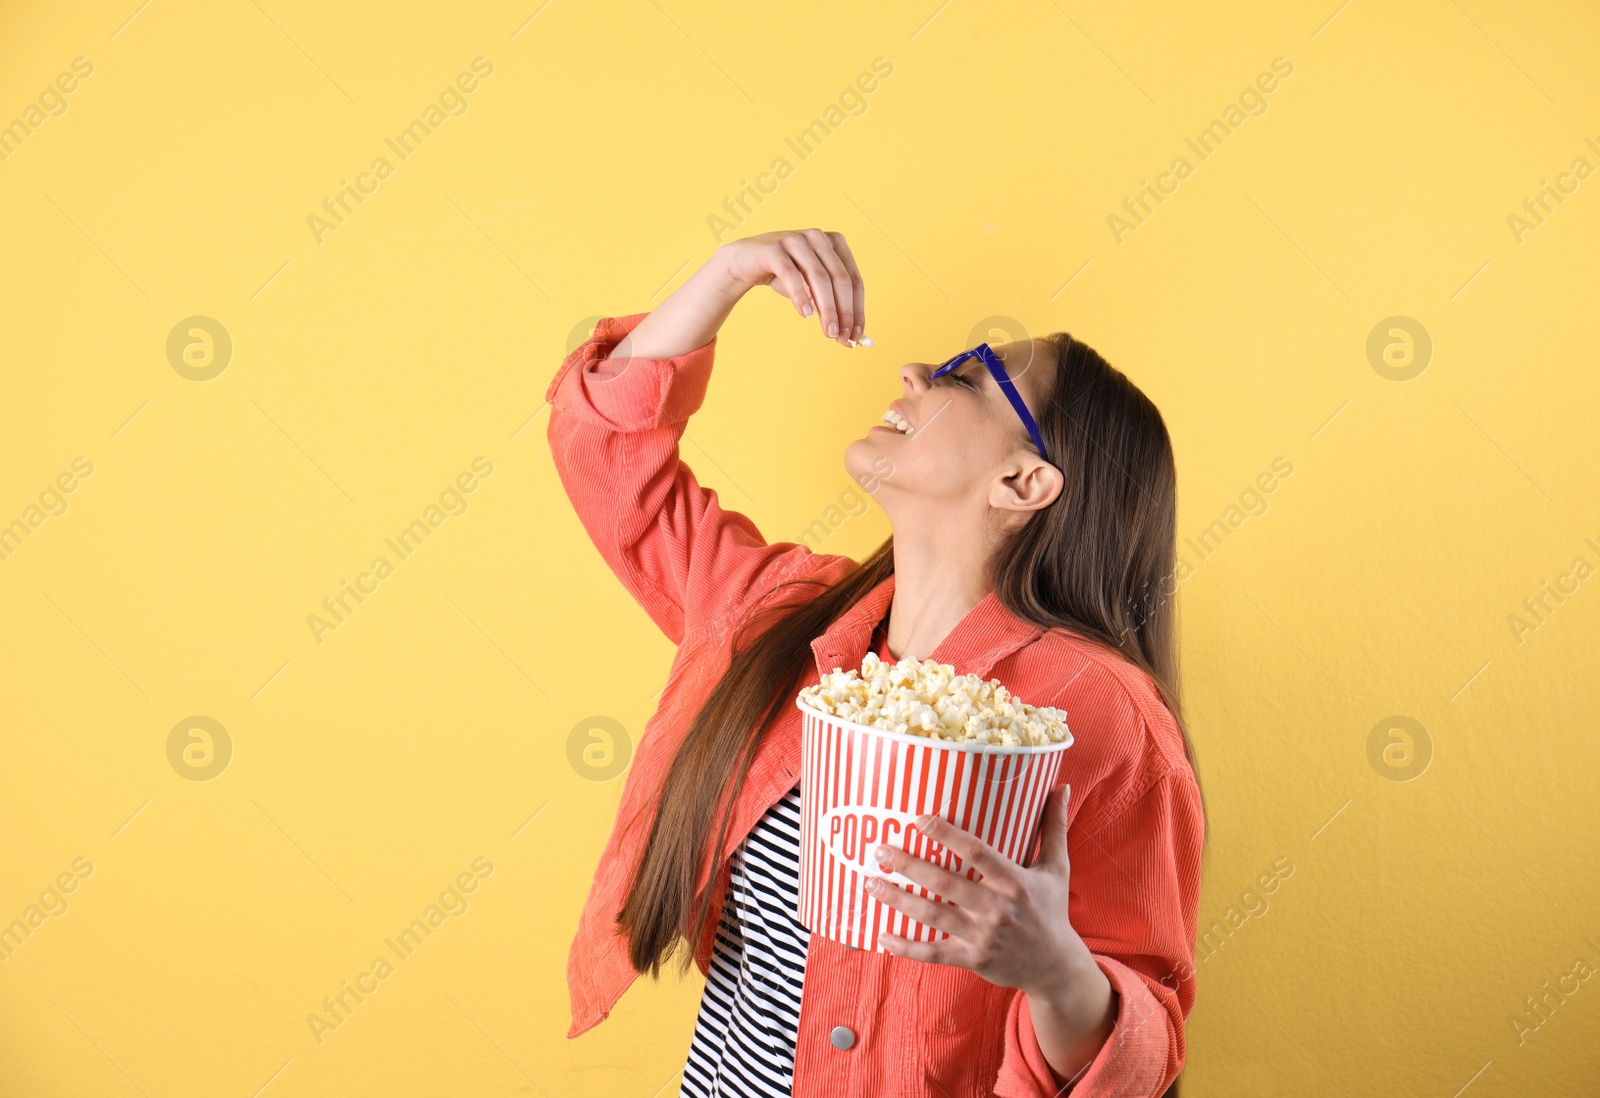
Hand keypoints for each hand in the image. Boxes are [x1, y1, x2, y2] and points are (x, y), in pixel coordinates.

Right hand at [716, 228, 865, 345]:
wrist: (745, 261)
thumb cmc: (785, 275)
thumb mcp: (811, 291)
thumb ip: (830, 308)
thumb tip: (848, 338)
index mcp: (835, 243)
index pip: (854, 280)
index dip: (857, 309)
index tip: (857, 334)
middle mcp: (818, 237)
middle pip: (840, 279)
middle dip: (844, 311)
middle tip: (842, 337)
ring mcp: (796, 240)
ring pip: (819, 277)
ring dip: (827, 308)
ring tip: (828, 332)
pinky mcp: (774, 249)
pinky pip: (791, 275)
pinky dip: (801, 297)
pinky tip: (806, 315)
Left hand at [867, 784, 1116, 1083]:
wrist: (1056, 967)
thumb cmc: (1051, 910)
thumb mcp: (1056, 869)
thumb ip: (1053, 828)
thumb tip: (1060, 786)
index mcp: (1014, 881)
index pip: (977, 853)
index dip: (947, 835)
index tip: (918, 819)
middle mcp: (997, 908)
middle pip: (945, 883)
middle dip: (909, 865)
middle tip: (880, 850)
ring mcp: (983, 936)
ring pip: (933, 915)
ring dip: (899, 899)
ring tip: (871, 883)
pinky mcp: (973, 959)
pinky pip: (934, 952)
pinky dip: (906, 947)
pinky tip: (882, 935)